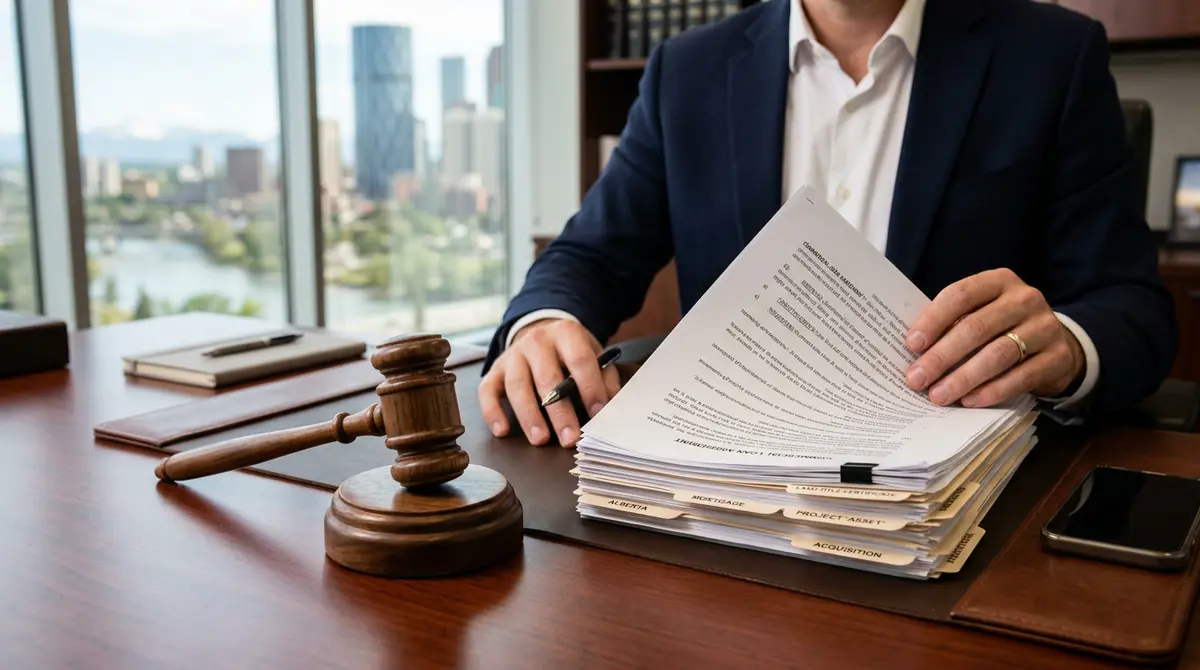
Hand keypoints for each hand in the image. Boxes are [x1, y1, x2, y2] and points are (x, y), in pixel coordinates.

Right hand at [478, 318, 620, 446]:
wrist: (541, 334)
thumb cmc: (571, 352)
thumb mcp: (594, 355)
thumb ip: (605, 378)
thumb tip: (611, 408)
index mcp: (566, 332)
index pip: (579, 360)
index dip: (589, 387)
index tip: (598, 414)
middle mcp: (536, 340)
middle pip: (546, 377)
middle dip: (558, 411)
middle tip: (569, 438)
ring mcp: (513, 355)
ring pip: (517, 385)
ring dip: (529, 415)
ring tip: (540, 439)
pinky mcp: (495, 370)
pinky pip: (487, 390)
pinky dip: (492, 412)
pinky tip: (503, 431)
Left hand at [904, 268, 1084, 407]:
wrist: (1056, 345)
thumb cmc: (1002, 328)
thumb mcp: (980, 314)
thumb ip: (952, 324)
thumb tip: (912, 353)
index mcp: (998, 281)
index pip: (960, 295)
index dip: (933, 320)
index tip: (911, 345)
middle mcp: (1024, 299)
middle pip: (976, 327)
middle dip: (941, 356)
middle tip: (917, 378)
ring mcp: (1045, 327)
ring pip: (998, 353)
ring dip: (964, 377)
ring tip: (939, 395)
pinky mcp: (1058, 357)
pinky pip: (1021, 376)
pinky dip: (992, 390)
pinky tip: (970, 401)